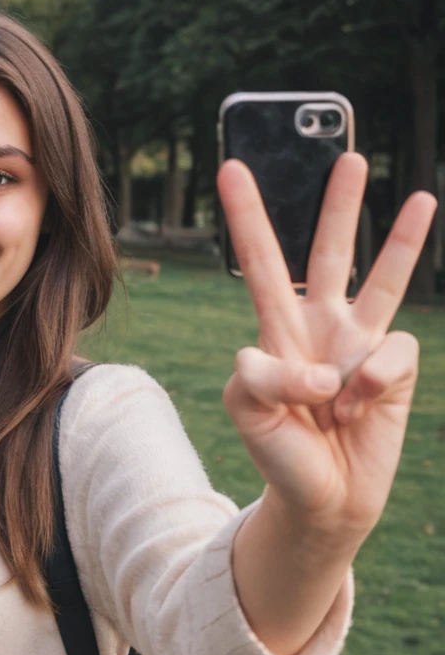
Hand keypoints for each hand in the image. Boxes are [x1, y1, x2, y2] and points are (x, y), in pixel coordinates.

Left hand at [218, 152, 436, 541]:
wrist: (322, 498)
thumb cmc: (278, 451)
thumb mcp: (247, 411)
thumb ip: (262, 376)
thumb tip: (321, 366)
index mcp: (276, 329)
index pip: (261, 263)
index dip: (248, 216)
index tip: (231, 168)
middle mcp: (320, 327)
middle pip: (329, 254)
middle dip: (338, 206)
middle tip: (347, 155)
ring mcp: (361, 345)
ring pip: (383, 282)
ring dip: (403, 241)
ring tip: (423, 197)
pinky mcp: (394, 368)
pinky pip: (390, 354)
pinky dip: (369, 382)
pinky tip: (355, 405)